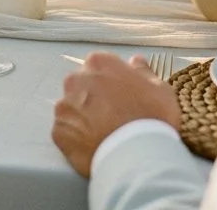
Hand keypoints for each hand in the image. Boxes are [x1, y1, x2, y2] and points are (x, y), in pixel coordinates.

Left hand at [52, 52, 182, 177]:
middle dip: (94, 97)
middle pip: (82, 85)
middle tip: (113, 115)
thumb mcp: (158, 88)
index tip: (122, 95)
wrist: (137, 154)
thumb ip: (142, 71)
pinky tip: (93, 145)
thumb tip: (135, 61)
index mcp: (98, 63)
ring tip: (103, 134)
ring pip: (72, 108)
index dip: (112, 81)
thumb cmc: (152, 116)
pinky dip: (76, 137)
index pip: (100, 66)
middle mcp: (75, 80)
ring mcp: (64, 107)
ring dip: (84, 117)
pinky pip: (66, 132)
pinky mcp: (58, 132)